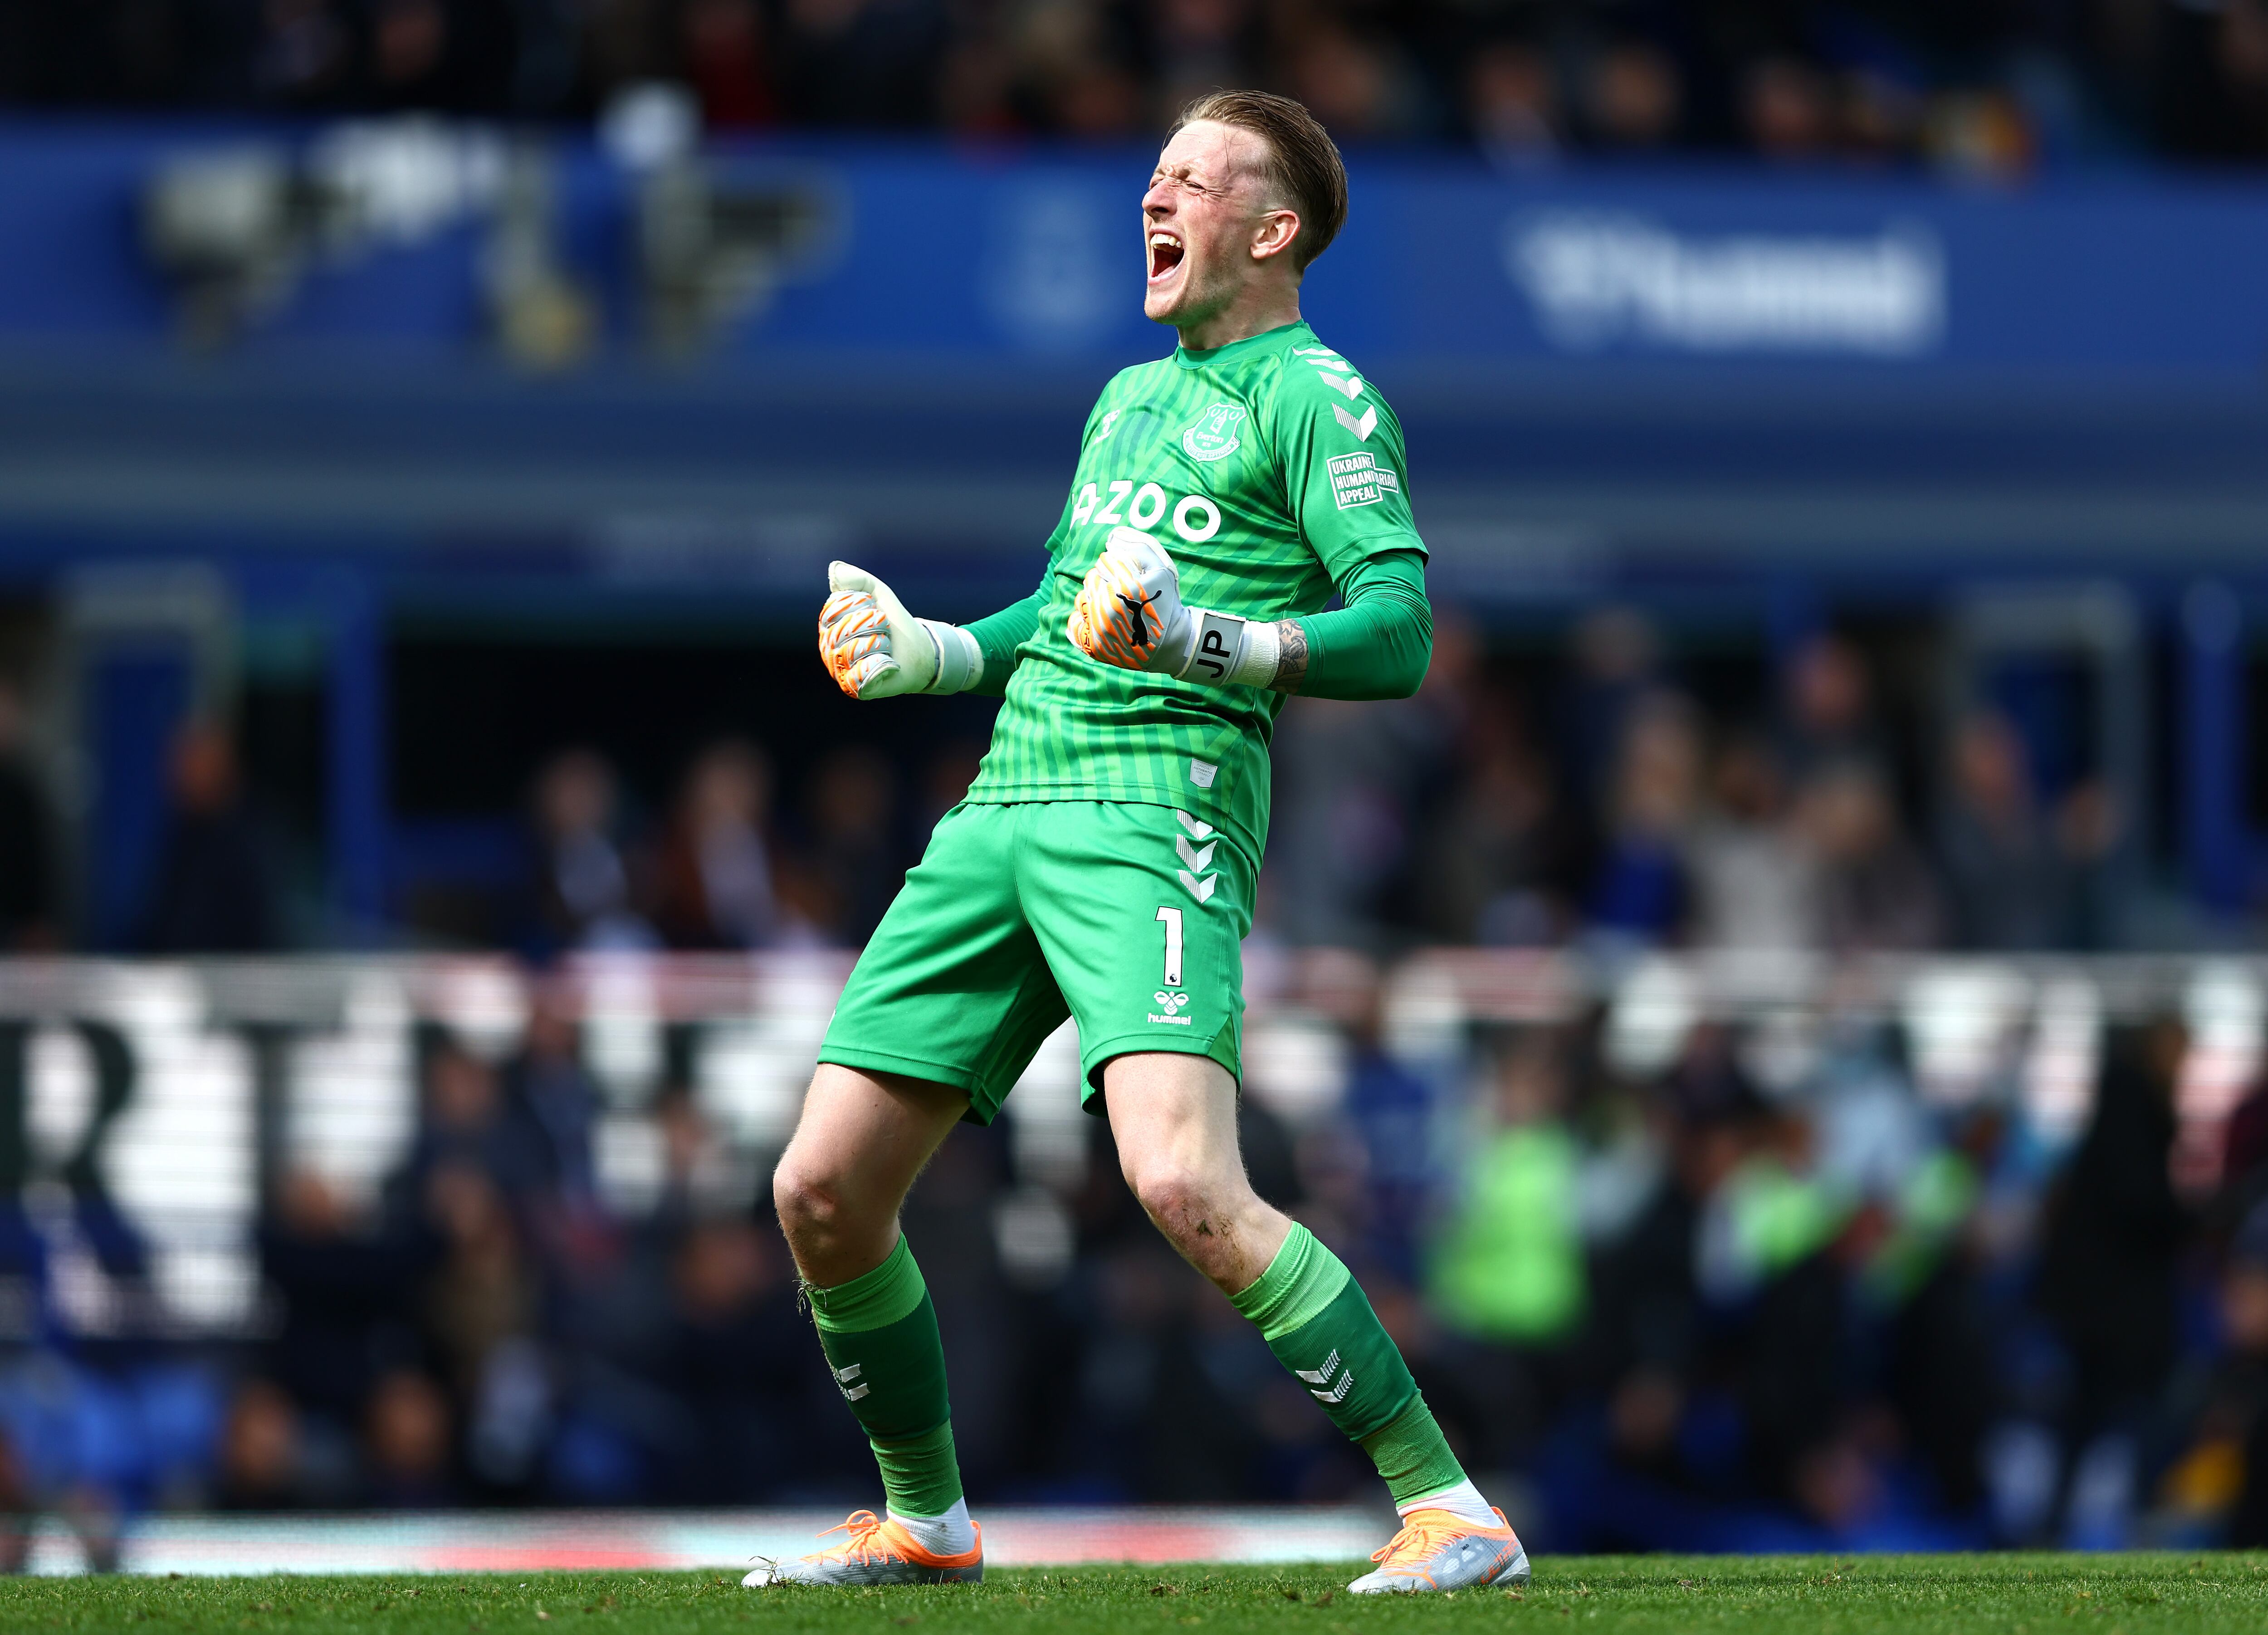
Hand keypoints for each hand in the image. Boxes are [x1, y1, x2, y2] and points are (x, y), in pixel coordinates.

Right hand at [819, 561, 938, 698]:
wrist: (919, 651)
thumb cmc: (896, 624)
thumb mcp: (880, 595)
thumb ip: (860, 581)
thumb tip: (835, 570)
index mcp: (830, 628)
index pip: (831, 613)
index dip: (857, 609)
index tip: (876, 613)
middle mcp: (830, 651)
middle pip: (839, 633)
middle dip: (869, 626)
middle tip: (884, 631)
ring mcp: (840, 672)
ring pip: (849, 651)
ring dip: (875, 644)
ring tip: (885, 646)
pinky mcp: (855, 688)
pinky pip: (858, 674)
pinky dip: (876, 665)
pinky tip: (886, 662)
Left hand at [1067, 528, 1192, 674]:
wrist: (1171, 642)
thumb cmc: (1167, 602)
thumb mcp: (1162, 568)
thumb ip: (1140, 546)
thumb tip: (1113, 537)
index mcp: (1127, 585)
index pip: (1105, 560)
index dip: (1116, 566)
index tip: (1128, 576)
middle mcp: (1110, 606)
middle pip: (1091, 577)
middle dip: (1105, 581)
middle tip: (1122, 593)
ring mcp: (1100, 627)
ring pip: (1082, 598)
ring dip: (1094, 598)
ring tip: (1113, 607)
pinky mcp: (1094, 645)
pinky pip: (1075, 623)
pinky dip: (1082, 619)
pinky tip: (1097, 620)